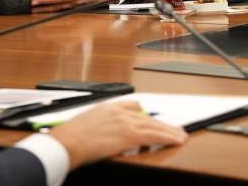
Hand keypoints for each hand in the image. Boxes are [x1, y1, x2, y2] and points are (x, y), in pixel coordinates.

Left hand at [31, 0, 115, 12]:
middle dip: (43, 2)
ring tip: (36, 10)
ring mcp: (74, 4)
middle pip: (55, 0)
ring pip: (57, 8)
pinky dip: (53, 11)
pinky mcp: (75, 8)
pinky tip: (47, 12)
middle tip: (33, 3)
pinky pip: (62, 10)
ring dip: (46, 9)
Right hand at [48, 101, 187, 168]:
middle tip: (174, 128)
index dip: (144, 114)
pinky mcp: (129, 135)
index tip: (150, 118)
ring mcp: (125, 122)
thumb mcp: (85, 125)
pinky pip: (154, 136)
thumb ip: (98, 126)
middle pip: (147, 116)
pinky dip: (167, 137)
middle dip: (162, 123)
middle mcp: (119, 112)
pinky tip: (175, 140)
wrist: (66, 142)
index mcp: (108, 107)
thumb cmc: (70, 138)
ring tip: (180, 136)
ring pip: (154, 126)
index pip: (132, 105)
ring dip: (169, 131)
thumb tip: (101, 135)